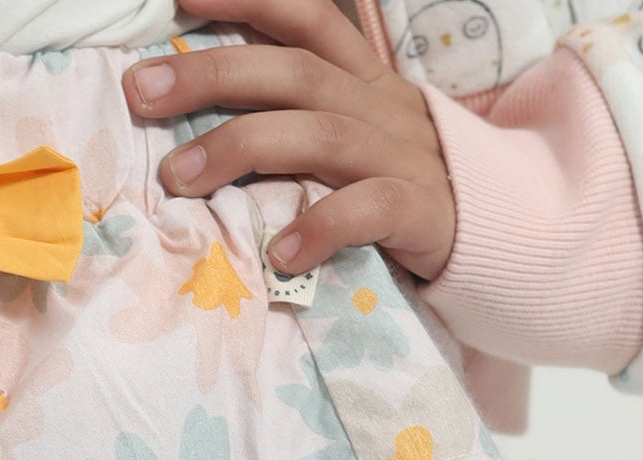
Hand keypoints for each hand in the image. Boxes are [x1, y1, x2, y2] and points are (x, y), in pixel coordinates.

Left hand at [124, 0, 456, 280]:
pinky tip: (279, 252)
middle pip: (293, 72)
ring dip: (241, 148)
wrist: (502, 236)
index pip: (306, 19)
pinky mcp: (423, 212)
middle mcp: (380, 107)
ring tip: (178, 177)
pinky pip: (370, 209)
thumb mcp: (353, 139)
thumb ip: (294, 122)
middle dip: (211, 75)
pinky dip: (322, 225)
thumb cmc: (402, 189)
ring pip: (321, 134)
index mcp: (363, 81)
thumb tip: (197, 119)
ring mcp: (404, 157)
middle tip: (140, 92)